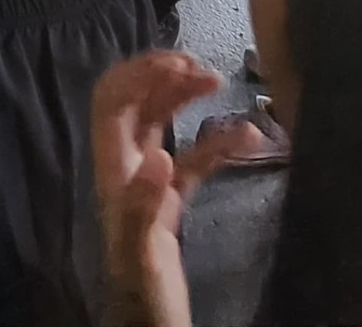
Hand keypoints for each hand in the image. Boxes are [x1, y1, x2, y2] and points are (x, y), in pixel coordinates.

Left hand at [91, 52, 266, 325]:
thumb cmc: (144, 299)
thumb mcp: (144, 254)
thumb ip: (145, 207)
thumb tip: (159, 153)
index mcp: (114, 172)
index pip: (111, 101)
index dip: (139, 72)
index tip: (181, 61)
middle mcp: (127, 170)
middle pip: (135, 103)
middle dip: (164, 76)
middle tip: (205, 70)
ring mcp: (149, 184)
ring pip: (162, 124)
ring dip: (187, 100)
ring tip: (220, 83)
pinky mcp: (171, 203)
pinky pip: (192, 160)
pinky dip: (216, 143)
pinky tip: (249, 137)